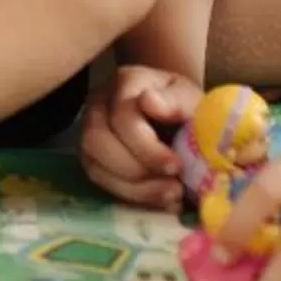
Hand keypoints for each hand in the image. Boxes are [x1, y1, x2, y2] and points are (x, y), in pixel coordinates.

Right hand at [79, 64, 196, 208]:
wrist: (177, 114)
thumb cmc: (184, 106)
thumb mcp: (191, 99)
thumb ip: (176, 100)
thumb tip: (149, 101)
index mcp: (126, 82)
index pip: (122, 116)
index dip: (147, 147)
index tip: (177, 166)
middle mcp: (99, 103)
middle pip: (97, 140)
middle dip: (137, 170)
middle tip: (174, 187)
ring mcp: (89, 129)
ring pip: (94, 164)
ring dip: (134, 188)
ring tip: (171, 196)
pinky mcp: (91, 156)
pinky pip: (100, 180)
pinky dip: (130, 195)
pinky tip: (159, 199)